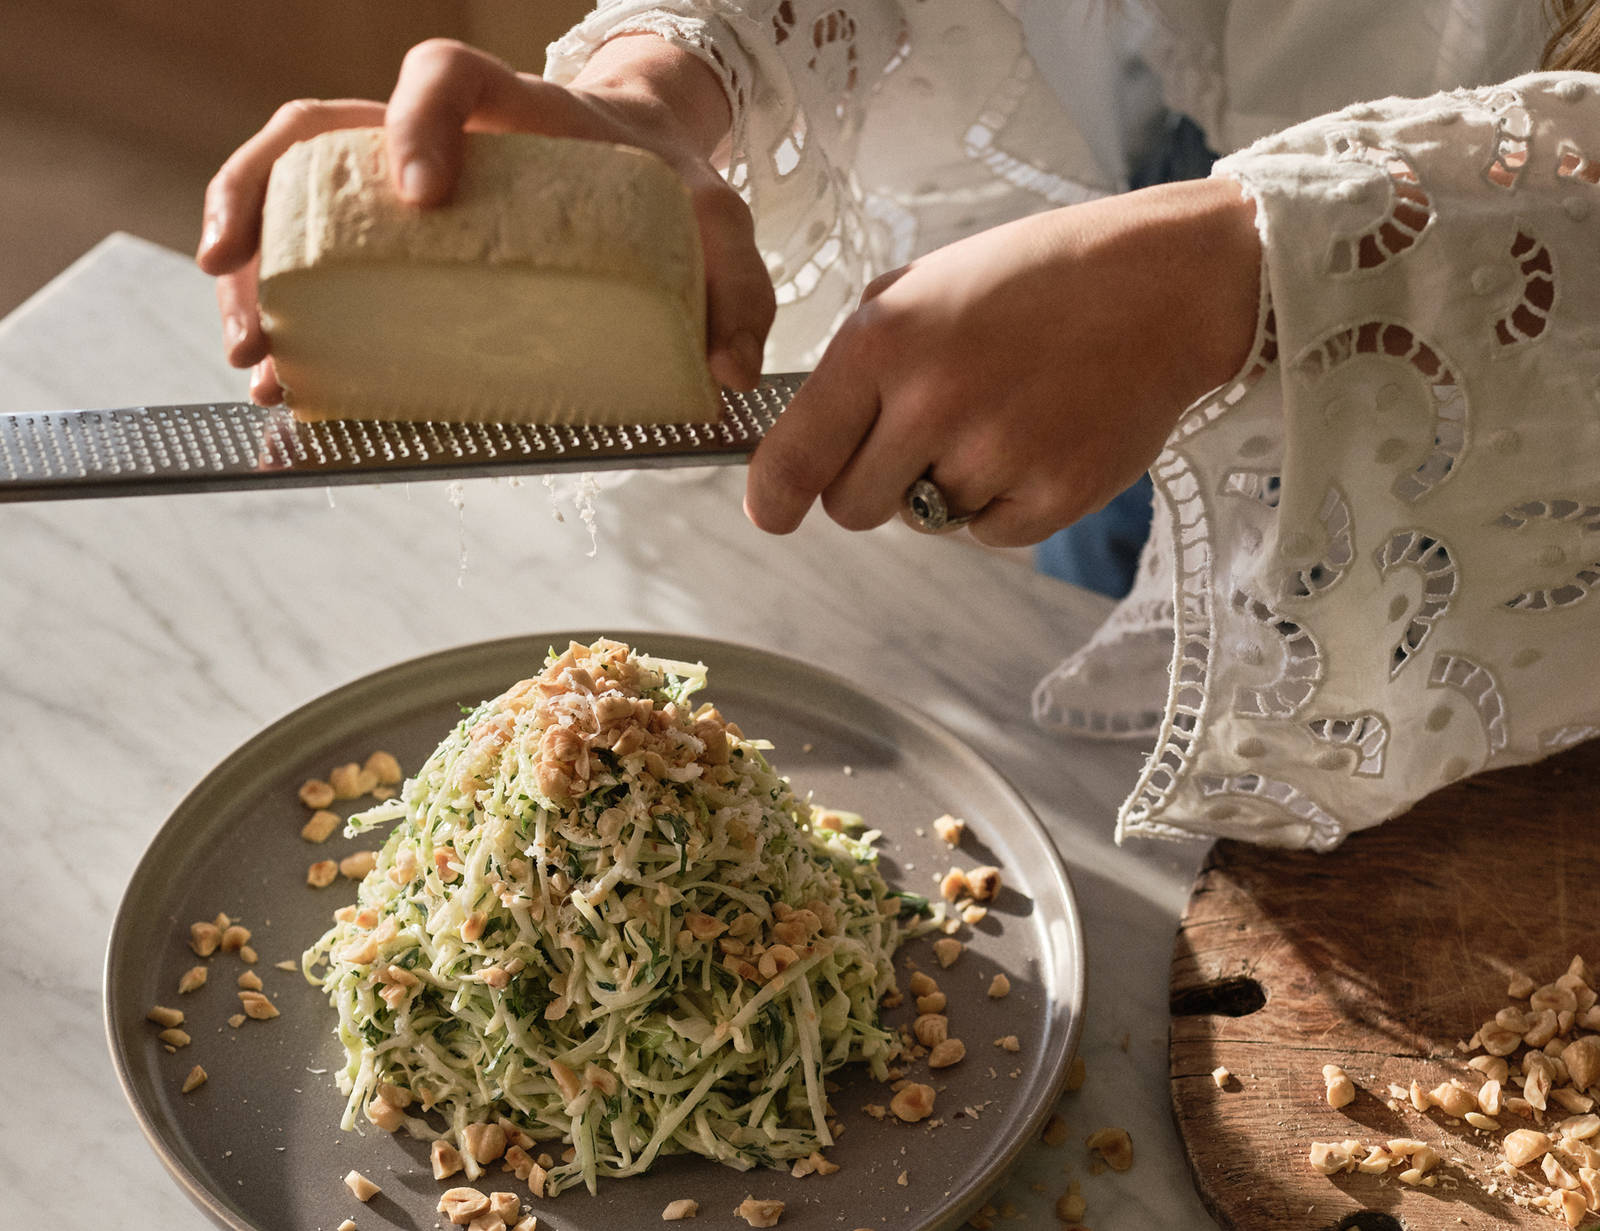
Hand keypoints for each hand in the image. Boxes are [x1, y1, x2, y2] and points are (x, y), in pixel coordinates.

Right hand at [196, 37, 772, 404]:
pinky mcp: (396, 240)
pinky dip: (291, 305)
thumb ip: (736, 284)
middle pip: (322, 131)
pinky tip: (285, 372)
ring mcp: (403, 185)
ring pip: (298, 191)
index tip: (418, 194)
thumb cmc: (667, 195)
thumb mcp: (716, 225)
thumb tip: (730, 370)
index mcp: (517, 112)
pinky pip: (322, 253)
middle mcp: (443, 138)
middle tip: (247, 289)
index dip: (417, 118)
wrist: (645, 180)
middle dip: (265, 199)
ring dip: (256, 264)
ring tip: (249, 350)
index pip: (445, 73)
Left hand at [744, 178, 1261, 546]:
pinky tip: (1038, 439)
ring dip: (947, 486)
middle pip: (853, 509)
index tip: (771, 513)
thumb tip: (801, 457)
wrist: (1160, 286)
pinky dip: (1005, 503)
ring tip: (999, 417)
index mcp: (883, 343)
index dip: (775, 496)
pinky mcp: (1054, 496)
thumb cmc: (1029, 283)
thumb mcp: (919, 291)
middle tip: (920, 438)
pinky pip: (990, 533)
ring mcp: (997, 455)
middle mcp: (932, 403)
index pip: (796, 456)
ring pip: (924, 521)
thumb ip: (854, 371)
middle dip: (873, 485)